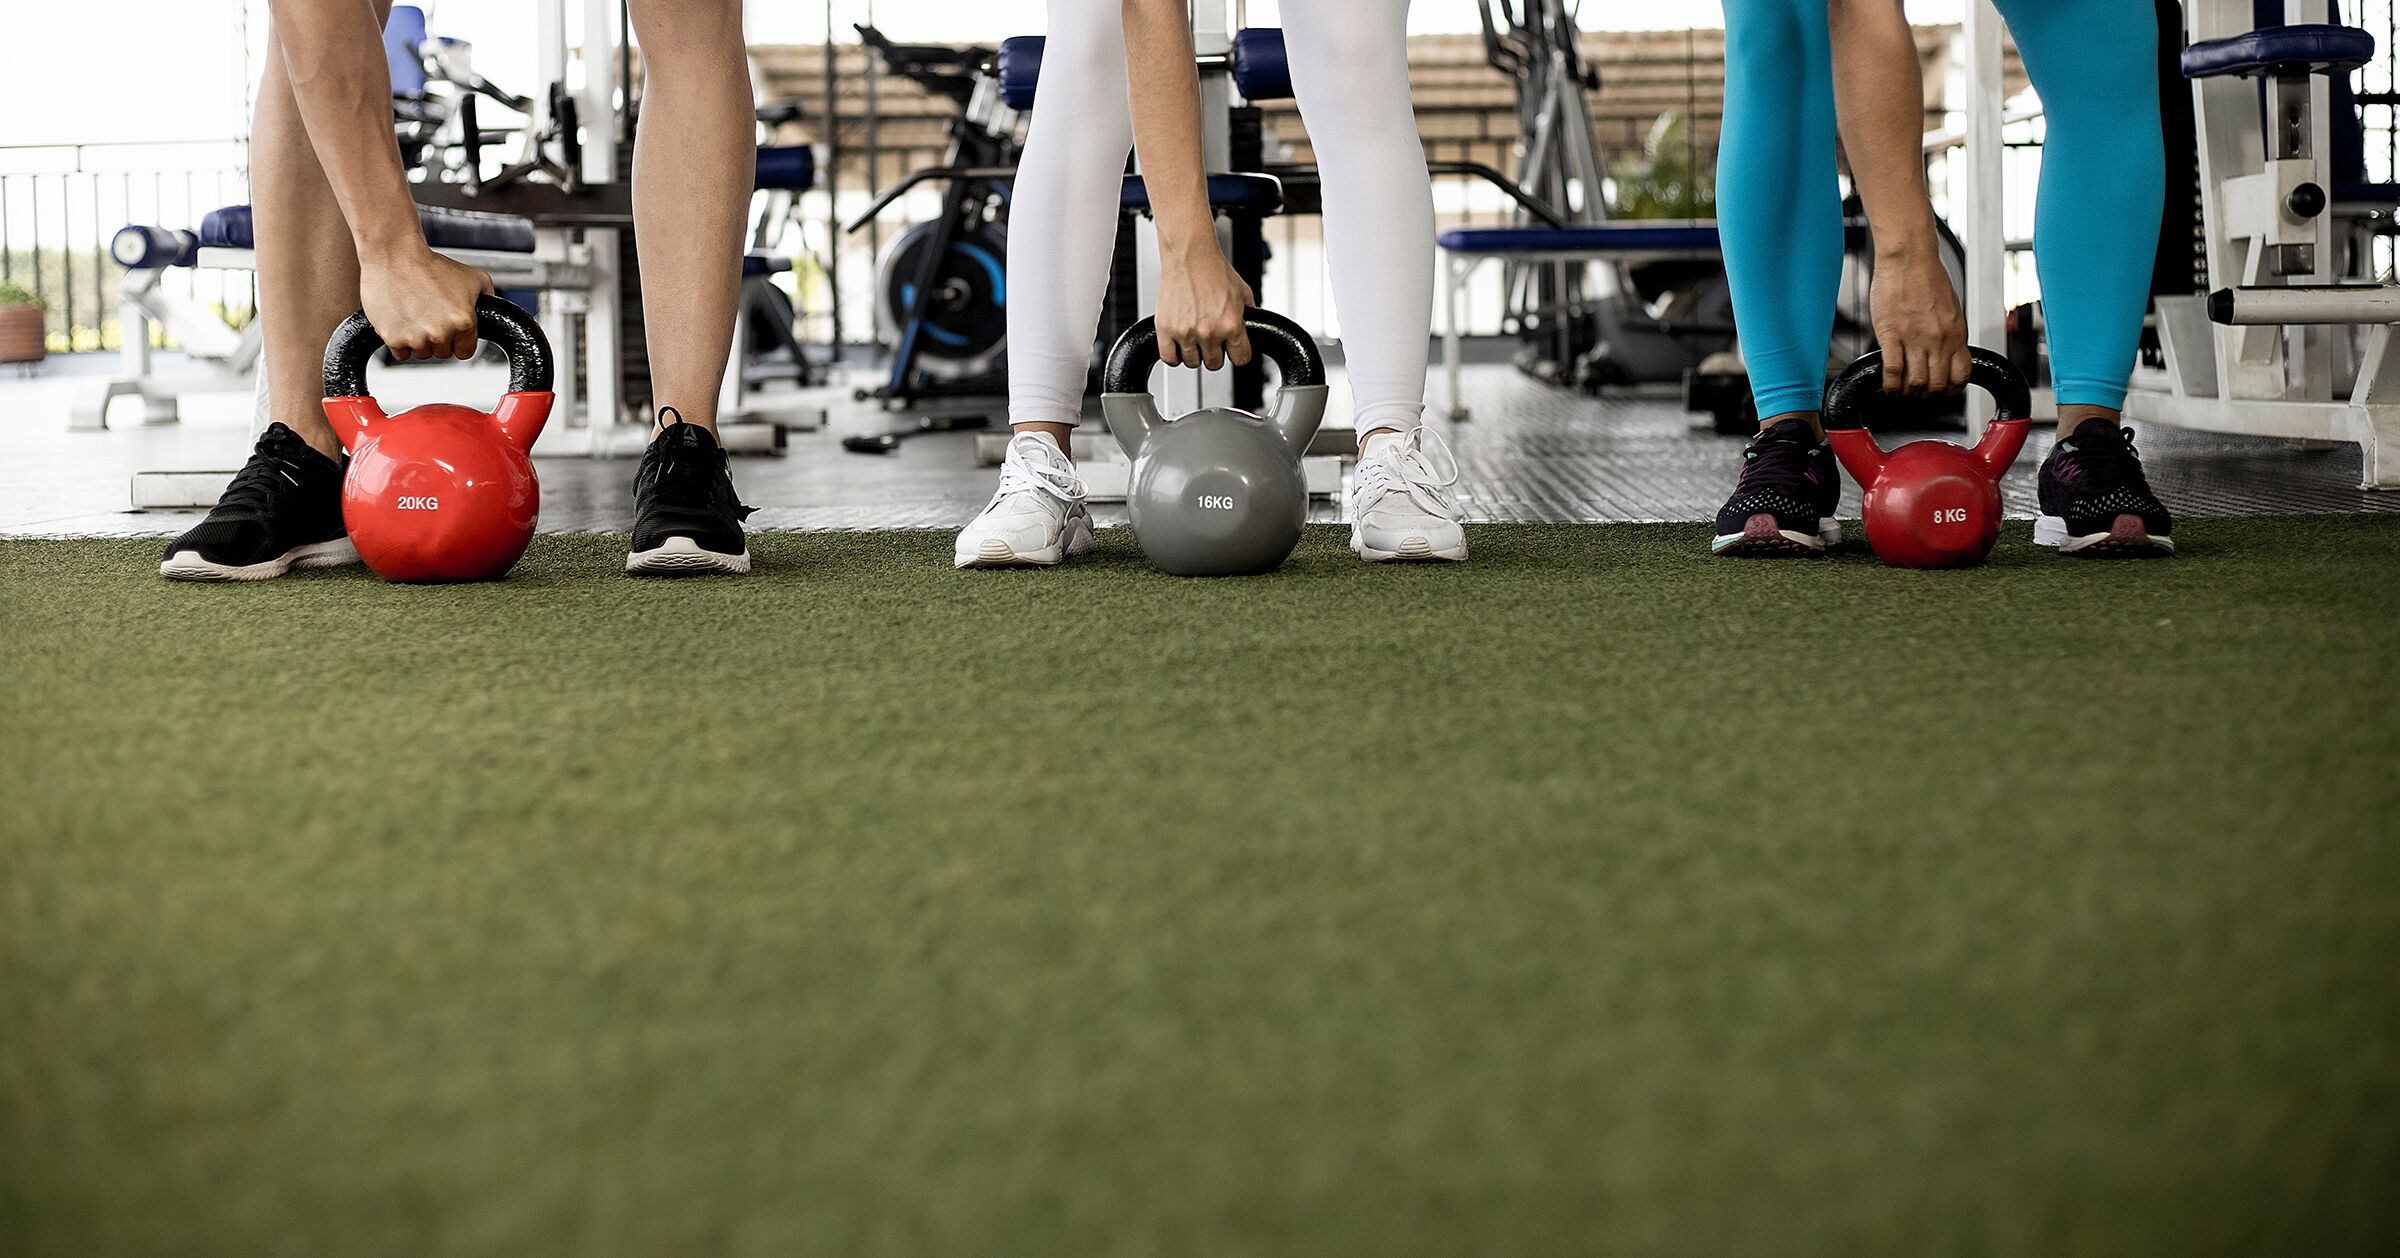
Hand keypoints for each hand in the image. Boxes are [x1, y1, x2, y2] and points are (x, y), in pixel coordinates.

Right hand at [359, 246, 494, 361]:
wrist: (395, 256)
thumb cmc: (430, 265)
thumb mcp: (474, 277)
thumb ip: (488, 298)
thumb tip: (494, 310)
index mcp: (463, 322)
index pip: (465, 352)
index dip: (459, 341)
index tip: (452, 332)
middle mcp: (441, 333)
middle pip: (442, 353)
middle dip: (439, 338)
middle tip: (430, 316)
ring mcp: (416, 338)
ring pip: (421, 353)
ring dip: (419, 340)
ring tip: (415, 314)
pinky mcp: (393, 338)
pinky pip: (400, 352)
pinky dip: (400, 341)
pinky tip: (402, 321)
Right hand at [1154, 239, 1253, 370]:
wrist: (1190, 255)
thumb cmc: (1214, 269)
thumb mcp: (1243, 293)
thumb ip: (1248, 316)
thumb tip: (1250, 331)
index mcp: (1231, 325)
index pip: (1240, 359)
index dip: (1237, 353)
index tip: (1232, 349)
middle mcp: (1209, 332)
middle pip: (1215, 364)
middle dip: (1214, 352)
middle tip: (1210, 338)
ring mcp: (1186, 332)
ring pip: (1192, 363)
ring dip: (1194, 353)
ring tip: (1194, 336)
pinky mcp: (1165, 329)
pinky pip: (1169, 358)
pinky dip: (1173, 355)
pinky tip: (1178, 344)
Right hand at [1869, 248, 1968, 395]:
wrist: (1909, 259)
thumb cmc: (1926, 277)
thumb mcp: (1950, 309)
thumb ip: (1947, 333)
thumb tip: (1942, 352)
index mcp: (1955, 333)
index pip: (1961, 375)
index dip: (1951, 390)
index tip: (1942, 391)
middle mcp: (1938, 339)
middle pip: (1937, 384)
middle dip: (1927, 394)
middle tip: (1918, 392)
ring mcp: (1915, 339)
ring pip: (1915, 383)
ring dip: (1908, 393)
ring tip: (1901, 390)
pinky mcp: (1892, 335)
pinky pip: (1892, 371)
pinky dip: (1890, 385)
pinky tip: (1888, 385)